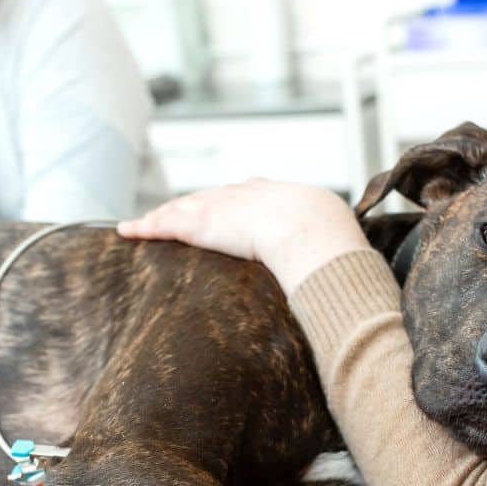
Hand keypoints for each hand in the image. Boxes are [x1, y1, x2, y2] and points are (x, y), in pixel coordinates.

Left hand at [117, 179, 371, 294]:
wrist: (313, 232)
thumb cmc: (334, 245)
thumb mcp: (342, 249)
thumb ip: (340, 267)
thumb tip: (358, 291)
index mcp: (284, 197)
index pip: (253, 195)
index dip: (238, 203)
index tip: (229, 208)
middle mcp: (250, 194)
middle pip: (214, 197)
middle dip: (196, 204)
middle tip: (178, 213)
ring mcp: (224, 205)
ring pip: (184, 207)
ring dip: (163, 215)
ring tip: (144, 224)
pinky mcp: (201, 221)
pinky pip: (165, 223)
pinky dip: (145, 227)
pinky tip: (128, 231)